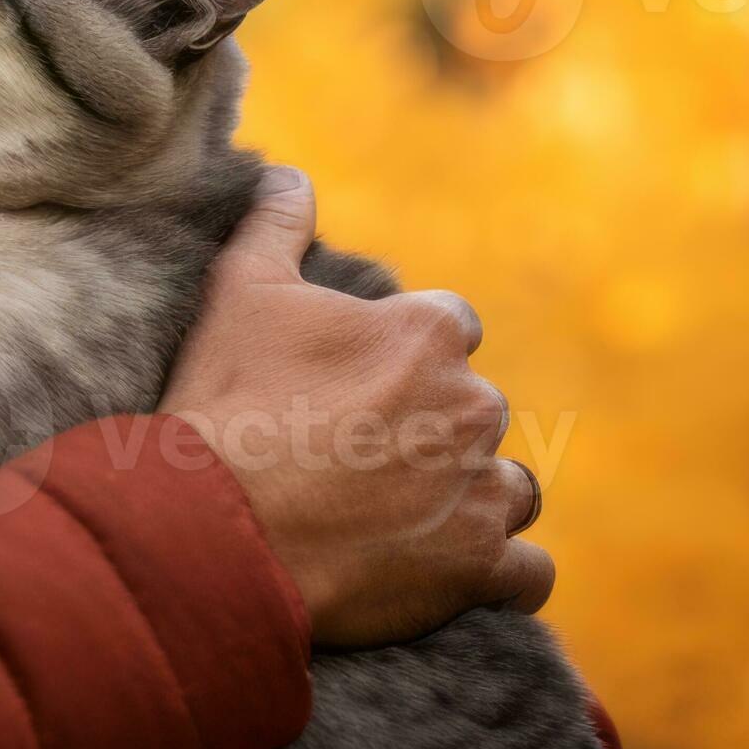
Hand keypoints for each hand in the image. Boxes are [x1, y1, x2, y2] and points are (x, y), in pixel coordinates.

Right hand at [159, 168, 549, 647]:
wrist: (218, 527)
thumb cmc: (229, 404)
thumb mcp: (240, 291)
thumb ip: (276, 223)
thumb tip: (289, 173)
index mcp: (427, 333)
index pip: (452, 331)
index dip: (408, 359)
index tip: (365, 387)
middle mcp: (472, 405)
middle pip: (477, 412)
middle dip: (436, 433)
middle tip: (365, 462)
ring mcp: (480, 489)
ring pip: (511, 488)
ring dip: (474, 499)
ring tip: (408, 521)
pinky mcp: (479, 566)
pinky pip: (529, 572)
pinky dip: (504, 574)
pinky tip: (461, 575)